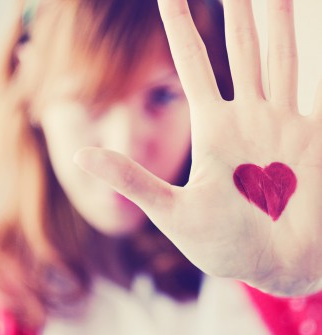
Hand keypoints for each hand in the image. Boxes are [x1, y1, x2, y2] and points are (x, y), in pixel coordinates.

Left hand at [74, 0, 321, 296]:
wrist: (271, 267)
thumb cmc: (223, 246)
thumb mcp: (171, 212)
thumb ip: (131, 179)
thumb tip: (78, 157)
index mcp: (213, 130)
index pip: (193, 64)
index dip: (181, 26)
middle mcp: (247, 118)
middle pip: (241, 49)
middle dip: (238, 8)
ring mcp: (282, 124)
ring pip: (280, 58)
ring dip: (278, 20)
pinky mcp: (311, 138)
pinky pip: (315, 91)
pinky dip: (314, 67)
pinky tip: (313, 34)